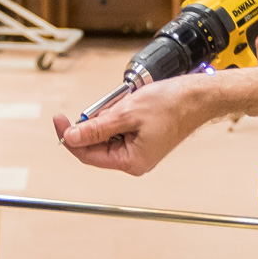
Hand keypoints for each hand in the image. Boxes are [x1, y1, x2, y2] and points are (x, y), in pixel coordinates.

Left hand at [53, 77, 210, 175]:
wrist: (198, 97)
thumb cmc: (171, 105)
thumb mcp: (126, 113)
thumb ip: (95, 128)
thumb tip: (70, 138)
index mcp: (131, 161)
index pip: (88, 155)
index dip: (70, 137)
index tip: (59, 120)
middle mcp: (134, 160)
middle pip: (97, 144)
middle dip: (96, 122)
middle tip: (106, 104)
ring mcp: (139, 150)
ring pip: (108, 134)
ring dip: (110, 115)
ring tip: (126, 102)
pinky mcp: (143, 139)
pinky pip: (120, 128)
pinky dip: (119, 114)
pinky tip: (131, 103)